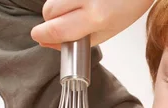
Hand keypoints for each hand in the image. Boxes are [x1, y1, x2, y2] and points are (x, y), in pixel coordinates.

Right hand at [30, 0, 154, 49]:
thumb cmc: (127, 7)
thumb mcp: (106, 32)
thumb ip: (77, 41)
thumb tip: (47, 43)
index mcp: (95, 17)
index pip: (56, 29)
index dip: (43, 35)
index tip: (40, 37)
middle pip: (48, 12)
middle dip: (52, 20)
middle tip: (69, 22)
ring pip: (51, 0)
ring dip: (59, 7)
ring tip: (80, 7)